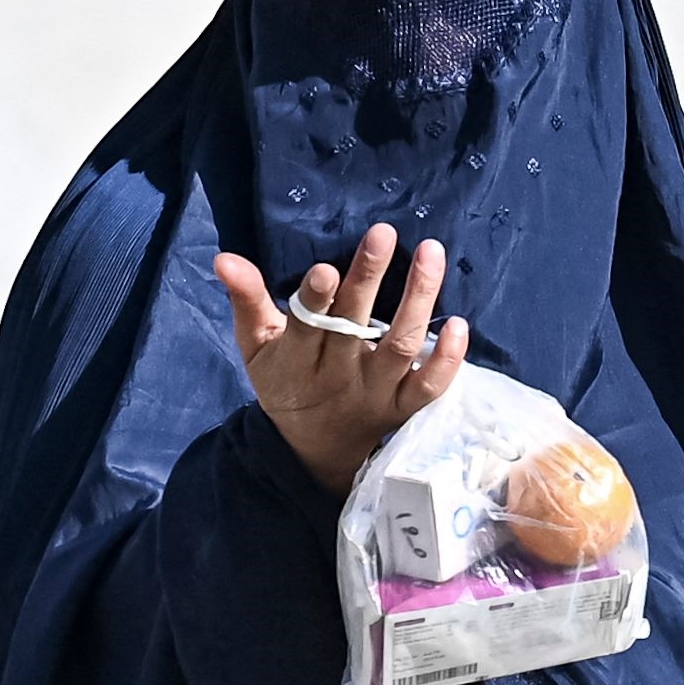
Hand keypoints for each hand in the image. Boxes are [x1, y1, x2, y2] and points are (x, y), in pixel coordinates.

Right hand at [212, 223, 468, 495]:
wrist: (315, 452)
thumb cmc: (285, 384)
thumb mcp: (256, 347)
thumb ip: (247, 301)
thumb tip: (224, 258)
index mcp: (297, 359)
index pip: (307, 325)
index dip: (316, 300)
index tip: (327, 270)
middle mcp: (338, 375)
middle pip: (356, 326)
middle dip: (369, 277)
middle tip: (384, 232)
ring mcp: (376, 393)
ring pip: (400, 347)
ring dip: (418, 300)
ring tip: (431, 253)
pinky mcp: (404, 408)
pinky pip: (429, 386)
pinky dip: (447, 359)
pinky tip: (459, 324)